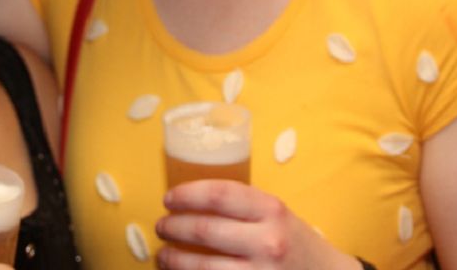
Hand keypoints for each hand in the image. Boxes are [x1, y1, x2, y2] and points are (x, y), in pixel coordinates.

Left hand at [155, 180, 360, 268]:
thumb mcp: (276, 213)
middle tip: (161, 226)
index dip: (187, 195)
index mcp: (271, 210)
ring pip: (202, 266)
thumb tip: (191, 200)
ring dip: (174, 259)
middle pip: (204, 229)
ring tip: (163, 255)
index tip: (168, 198)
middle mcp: (267, 241)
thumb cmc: (295, 241)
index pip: (218, 195)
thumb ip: (241, 205)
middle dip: (173, 227)